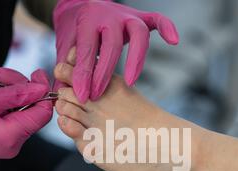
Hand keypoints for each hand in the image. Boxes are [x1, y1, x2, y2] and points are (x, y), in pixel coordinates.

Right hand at [0, 66, 52, 170]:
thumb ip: (16, 93)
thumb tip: (41, 88)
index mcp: (14, 136)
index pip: (43, 112)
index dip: (42, 91)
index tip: (36, 74)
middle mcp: (15, 141)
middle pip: (28, 106)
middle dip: (14, 84)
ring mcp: (7, 140)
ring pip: (16, 106)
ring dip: (2, 87)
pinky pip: (6, 112)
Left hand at [53, 0, 178, 102]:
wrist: (81, 5)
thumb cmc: (74, 34)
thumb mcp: (65, 48)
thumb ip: (66, 68)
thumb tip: (63, 93)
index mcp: (86, 20)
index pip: (86, 49)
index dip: (83, 74)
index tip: (82, 96)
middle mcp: (107, 15)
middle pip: (111, 44)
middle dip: (104, 72)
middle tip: (98, 95)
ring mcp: (126, 15)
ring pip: (137, 33)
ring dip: (135, 59)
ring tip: (130, 82)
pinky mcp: (140, 16)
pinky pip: (158, 20)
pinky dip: (167, 28)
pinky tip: (174, 41)